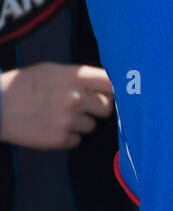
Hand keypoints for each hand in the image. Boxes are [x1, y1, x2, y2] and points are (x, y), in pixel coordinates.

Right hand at [0, 63, 114, 149]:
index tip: (107, 94)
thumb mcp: (52, 70)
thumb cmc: (23, 85)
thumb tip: (101, 86)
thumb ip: (78, 77)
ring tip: (59, 117)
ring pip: (91, 126)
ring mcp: (68, 120)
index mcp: (75, 77)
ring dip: (80, 124)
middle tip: (82, 108)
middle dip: (97, 108)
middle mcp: (75, 98)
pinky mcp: (59, 138)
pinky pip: (76, 140)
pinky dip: (67, 137)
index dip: (111, 90)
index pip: (111, 83)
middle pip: (106, 108)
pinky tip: (51, 127)